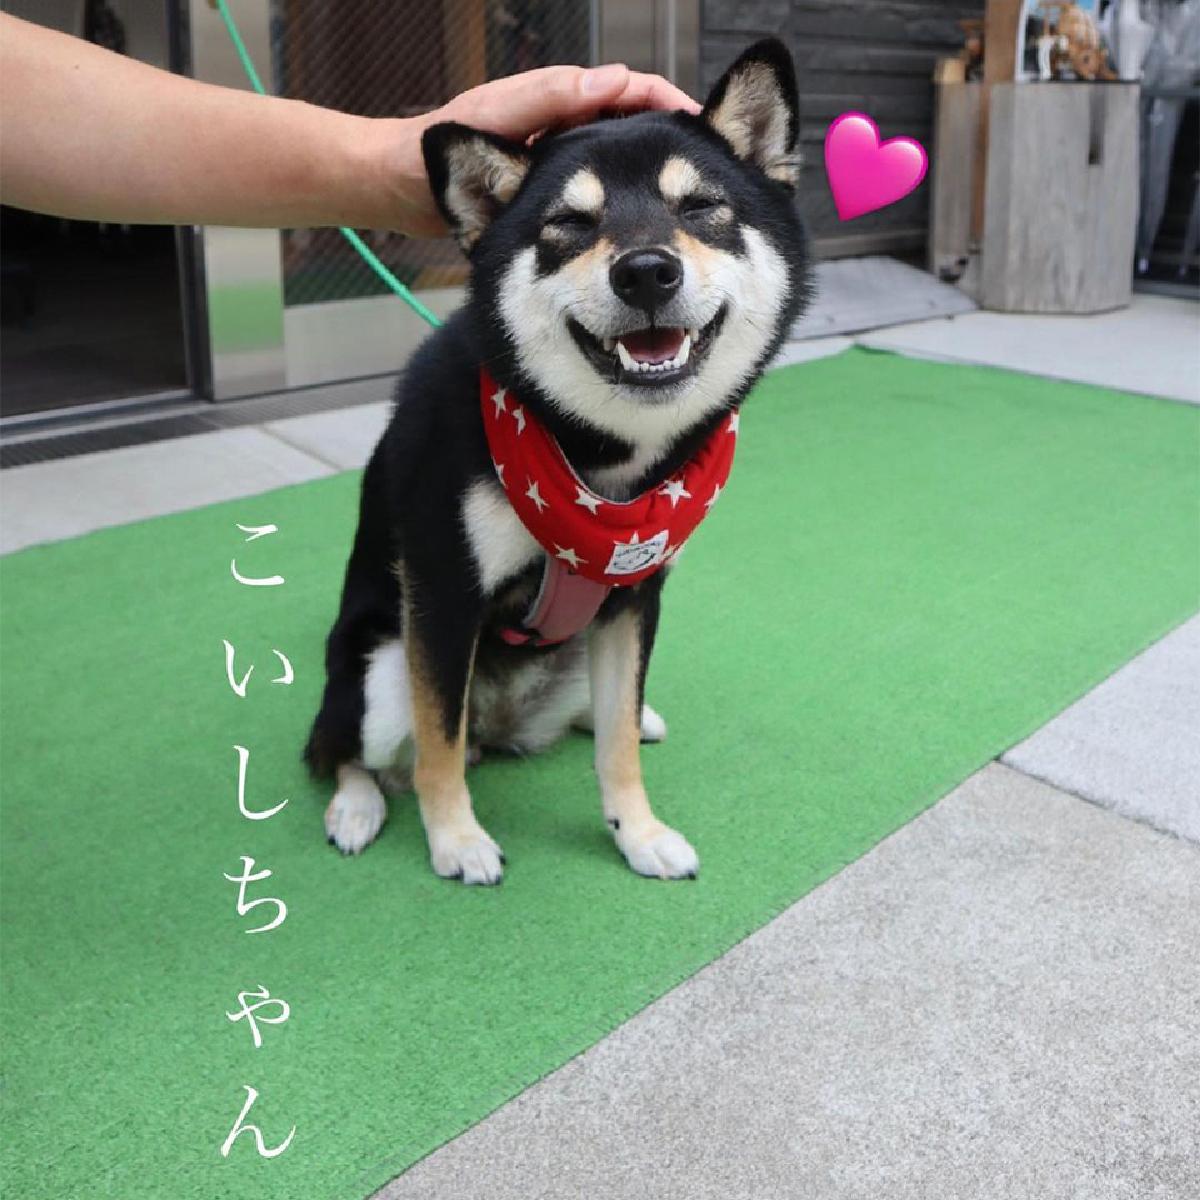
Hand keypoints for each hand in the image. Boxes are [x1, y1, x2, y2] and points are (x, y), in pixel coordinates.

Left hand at [379, 64, 699, 236]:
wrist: (396, 192)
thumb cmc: (429, 152)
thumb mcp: (493, 117)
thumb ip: (551, 98)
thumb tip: (616, 81)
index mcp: (560, 101)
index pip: (635, 92)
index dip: (672, 108)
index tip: (701, 130)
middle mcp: (566, 129)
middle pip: (639, 134)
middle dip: (676, 150)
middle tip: (712, 180)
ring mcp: (560, 165)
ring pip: (623, 170)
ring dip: (652, 187)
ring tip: (687, 212)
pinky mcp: (549, 200)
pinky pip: (599, 203)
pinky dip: (622, 214)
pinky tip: (637, 247)